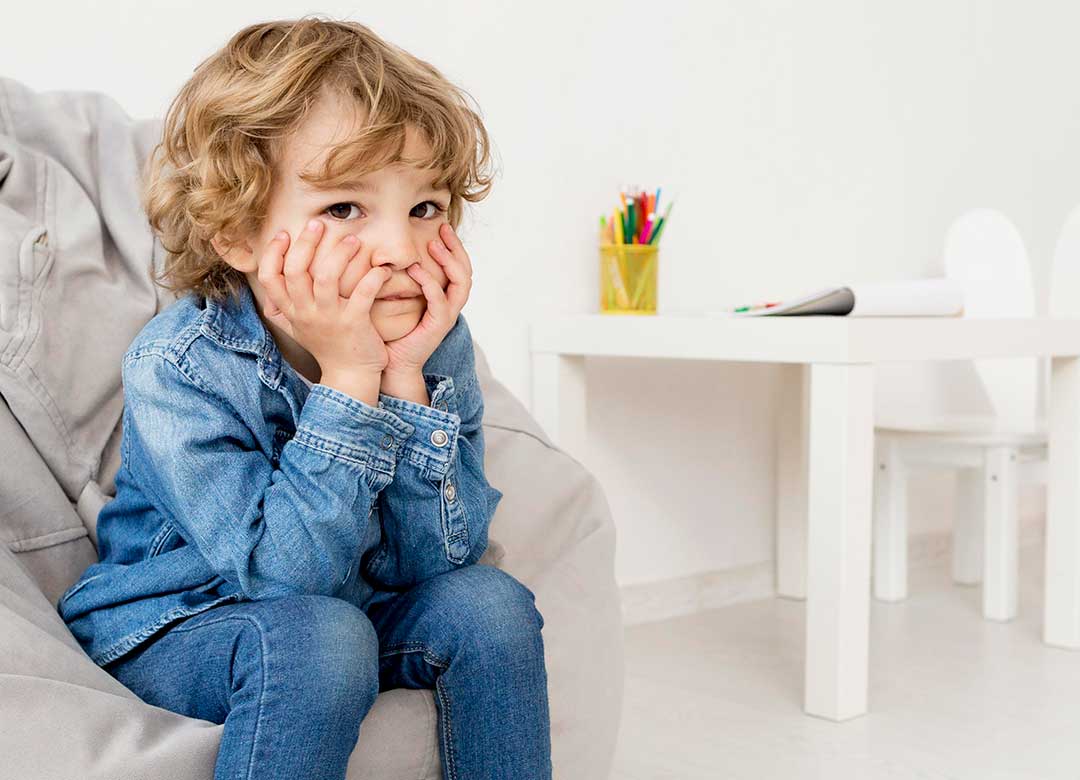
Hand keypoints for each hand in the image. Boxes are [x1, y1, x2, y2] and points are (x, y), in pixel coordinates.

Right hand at [257, 219, 390, 377]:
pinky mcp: (355, 324)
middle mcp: (305, 314)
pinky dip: (373, 276)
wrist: (350, 376)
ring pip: (326, 277)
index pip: (269, 277)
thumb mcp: (297, 329)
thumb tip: (269, 287)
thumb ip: (282, 309)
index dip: (273, 252)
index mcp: (290, 312)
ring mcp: (329, 319)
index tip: (285, 234)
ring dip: (340, 254)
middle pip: (295, 271)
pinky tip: (381, 269)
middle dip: (306, 243)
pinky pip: (362, 293)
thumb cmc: (327, 347)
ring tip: (354, 240)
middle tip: (319, 224)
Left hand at [383, 222, 472, 374]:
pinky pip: (440, 300)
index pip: (459, 267)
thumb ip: (402, 277)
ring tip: (434, 246)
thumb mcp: (398, 298)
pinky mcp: (438, 326)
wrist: (391, 363)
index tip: (442, 227)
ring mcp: (447, 316)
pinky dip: (430, 283)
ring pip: (461, 283)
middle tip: (443, 229)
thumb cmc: (392, 331)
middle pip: (466, 271)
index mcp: (445, 298)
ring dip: (449, 262)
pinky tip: (417, 270)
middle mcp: (451, 305)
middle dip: (456, 248)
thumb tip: (389, 251)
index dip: (454, 246)